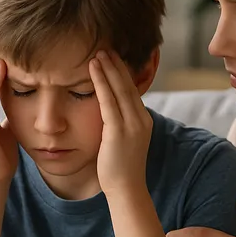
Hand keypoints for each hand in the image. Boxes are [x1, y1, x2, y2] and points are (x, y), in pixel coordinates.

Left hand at [89, 50, 152, 197]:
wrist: (126, 189)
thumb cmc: (120, 170)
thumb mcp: (123, 142)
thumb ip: (118, 125)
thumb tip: (108, 114)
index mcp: (143, 121)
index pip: (132, 90)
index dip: (122, 72)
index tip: (112, 57)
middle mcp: (140, 119)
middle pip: (128, 85)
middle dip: (116, 65)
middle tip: (105, 47)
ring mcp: (131, 124)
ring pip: (119, 88)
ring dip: (108, 68)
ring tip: (98, 51)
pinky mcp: (118, 130)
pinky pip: (108, 100)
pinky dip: (100, 81)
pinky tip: (92, 68)